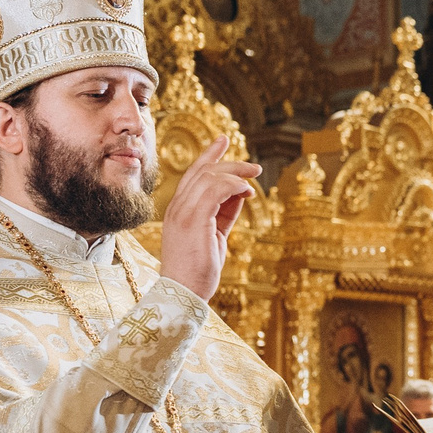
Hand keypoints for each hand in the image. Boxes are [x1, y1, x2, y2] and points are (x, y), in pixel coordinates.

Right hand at [158, 136, 261, 300]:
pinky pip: (216, 190)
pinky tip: (247, 192)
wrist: (183, 293)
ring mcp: (183, 212)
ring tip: (255, 178)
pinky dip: (234, 186)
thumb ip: (225, 213)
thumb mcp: (215, 235)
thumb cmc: (198, 269)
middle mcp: (177, 207)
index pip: (193, 174)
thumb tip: (241, 194)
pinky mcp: (194, 219)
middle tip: (254, 167)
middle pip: (202, 170)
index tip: (223, 139)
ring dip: (236, 173)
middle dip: (229, 162)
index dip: (209, 155)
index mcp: (178, 210)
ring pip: (210, 176)